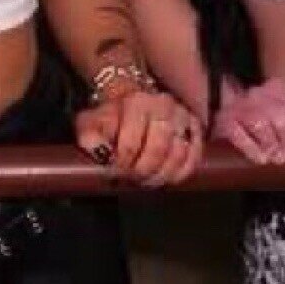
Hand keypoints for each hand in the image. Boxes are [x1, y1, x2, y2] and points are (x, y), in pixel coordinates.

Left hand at [75, 89, 202, 186]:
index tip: (115, 173)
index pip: (131, 142)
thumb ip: (89, 136)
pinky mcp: (195, 127)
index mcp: (136, 102)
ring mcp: (182, 115)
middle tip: (132, 180)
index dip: (123, 164)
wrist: (133, 102)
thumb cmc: (111, 117)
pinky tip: (167, 179)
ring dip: (161, 175)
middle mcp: (163, 105)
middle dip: (143, 172)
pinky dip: (181, 173)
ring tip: (147, 181)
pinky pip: (194, 157)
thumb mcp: (91, 122)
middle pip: (158, 150)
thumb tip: (99, 153)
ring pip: (178, 154)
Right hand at [212, 78, 284, 164]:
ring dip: (272, 145)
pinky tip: (262, 159)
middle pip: (279, 117)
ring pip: (260, 124)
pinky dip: (252, 149)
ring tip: (280, 159)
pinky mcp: (224, 120)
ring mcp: (239, 107)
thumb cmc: (262, 107)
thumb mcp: (284, 102)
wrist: (224, 101)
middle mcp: (258, 94)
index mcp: (277, 87)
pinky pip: (238, 134)